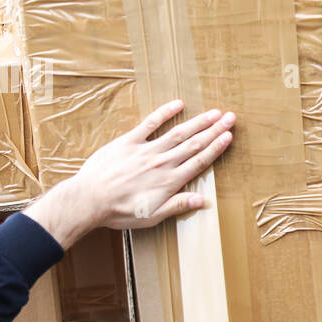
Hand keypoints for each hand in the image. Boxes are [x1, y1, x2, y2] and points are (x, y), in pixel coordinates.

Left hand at [25, 100, 233, 248]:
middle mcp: (162, 162)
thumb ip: (178, 206)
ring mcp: (146, 150)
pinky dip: (164, 113)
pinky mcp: (128, 142)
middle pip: (194, 144)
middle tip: (230, 118)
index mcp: (170, 182)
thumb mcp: (152, 216)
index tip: (229, 137)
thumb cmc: (120, 212)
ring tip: (214, 112)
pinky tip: (178, 104)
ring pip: (178, 133)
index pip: (199, 161)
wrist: (90, 200)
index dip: (216, 148)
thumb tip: (203, 201)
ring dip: (198, 121)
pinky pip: (150, 124)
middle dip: (214, 130)